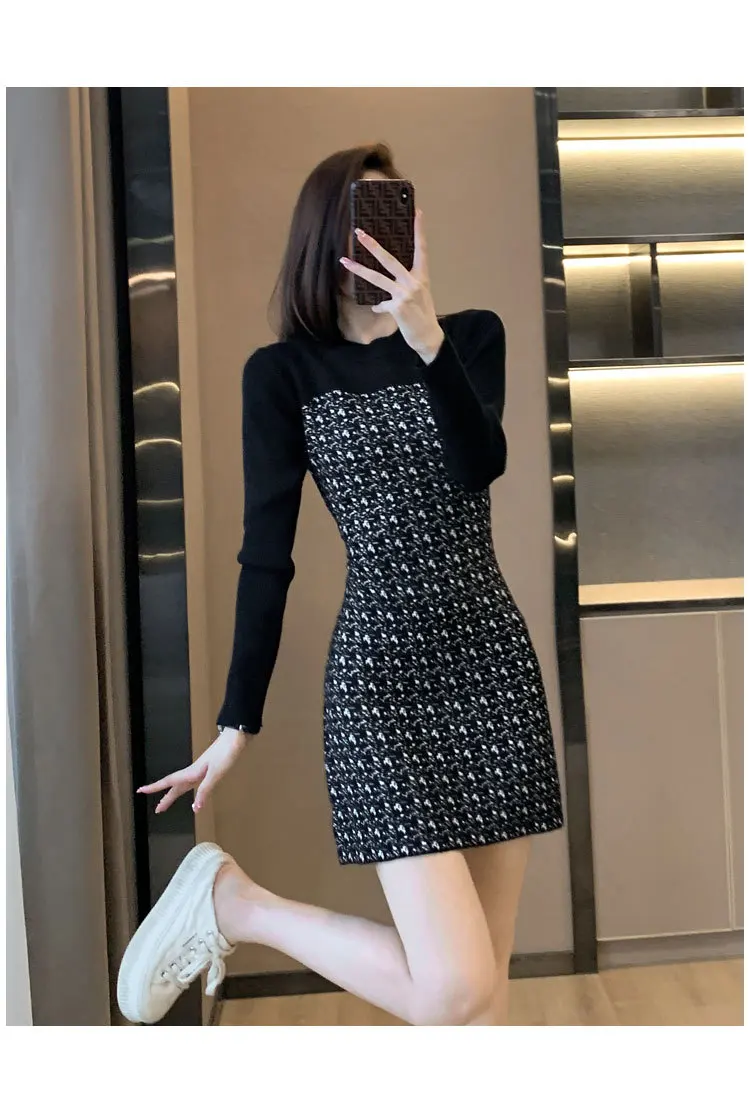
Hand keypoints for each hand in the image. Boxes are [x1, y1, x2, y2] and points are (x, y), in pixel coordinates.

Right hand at [137, 728, 248, 814]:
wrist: (236, 738)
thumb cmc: (226, 753)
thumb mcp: (216, 774)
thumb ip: (205, 791)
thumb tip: (195, 808)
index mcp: (192, 772)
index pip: (169, 782)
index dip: (154, 787)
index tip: (140, 790)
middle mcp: (193, 771)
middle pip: (175, 786)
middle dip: (165, 798)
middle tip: (158, 810)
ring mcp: (200, 770)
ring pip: (183, 784)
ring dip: (174, 794)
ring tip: (168, 803)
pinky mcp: (208, 769)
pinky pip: (192, 782)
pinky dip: (187, 789)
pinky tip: (192, 792)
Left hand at [339, 209, 444, 363]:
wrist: (428, 336)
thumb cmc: (422, 314)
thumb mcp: (418, 295)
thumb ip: (404, 285)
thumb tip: (384, 289)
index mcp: (422, 275)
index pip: (421, 248)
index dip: (419, 230)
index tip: (417, 212)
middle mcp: (414, 281)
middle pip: (390, 259)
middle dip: (373, 245)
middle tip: (360, 233)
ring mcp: (405, 294)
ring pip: (378, 278)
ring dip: (359, 269)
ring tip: (344, 261)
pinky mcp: (398, 307)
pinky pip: (381, 304)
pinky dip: (379, 307)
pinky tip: (378, 309)